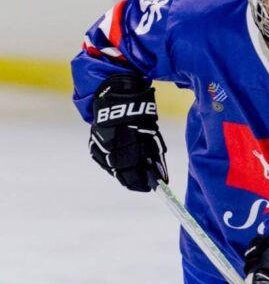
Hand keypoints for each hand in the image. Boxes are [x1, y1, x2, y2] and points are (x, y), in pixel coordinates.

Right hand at [89, 74, 167, 191]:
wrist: (116, 97)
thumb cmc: (139, 115)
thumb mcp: (151, 134)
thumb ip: (154, 156)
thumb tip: (160, 177)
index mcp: (127, 140)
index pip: (133, 169)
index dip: (142, 181)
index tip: (149, 187)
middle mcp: (110, 143)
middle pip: (121, 171)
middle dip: (133, 178)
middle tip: (142, 182)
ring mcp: (99, 144)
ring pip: (111, 167)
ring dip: (123, 172)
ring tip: (133, 174)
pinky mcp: (93, 144)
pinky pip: (102, 161)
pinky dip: (112, 165)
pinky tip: (120, 166)